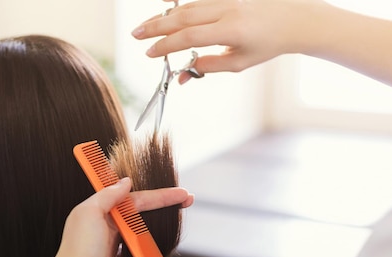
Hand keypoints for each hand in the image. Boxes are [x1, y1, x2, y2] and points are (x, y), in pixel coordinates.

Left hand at [48, 178, 193, 256]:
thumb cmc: (80, 250)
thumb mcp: (89, 213)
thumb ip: (107, 194)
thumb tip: (125, 181)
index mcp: (97, 208)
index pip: (136, 197)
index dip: (161, 195)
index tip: (182, 194)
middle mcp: (103, 221)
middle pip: (140, 208)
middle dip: (164, 203)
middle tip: (187, 200)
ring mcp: (109, 240)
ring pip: (139, 224)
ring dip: (158, 218)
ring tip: (179, 213)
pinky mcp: (113, 256)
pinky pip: (135, 243)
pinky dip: (147, 237)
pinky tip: (159, 234)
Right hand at [132, 0, 326, 83]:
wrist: (294, 19)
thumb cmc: (267, 45)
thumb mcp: (239, 62)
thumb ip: (208, 66)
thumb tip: (181, 76)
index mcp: (231, 30)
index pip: (189, 36)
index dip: (166, 45)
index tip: (148, 54)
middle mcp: (227, 9)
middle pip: (183, 16)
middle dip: (156, 26)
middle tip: (135, 35)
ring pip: (188, 5)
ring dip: (164, 16)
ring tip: (144, 27)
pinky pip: (198, 0)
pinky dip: (179, 5)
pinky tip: (164, 7)